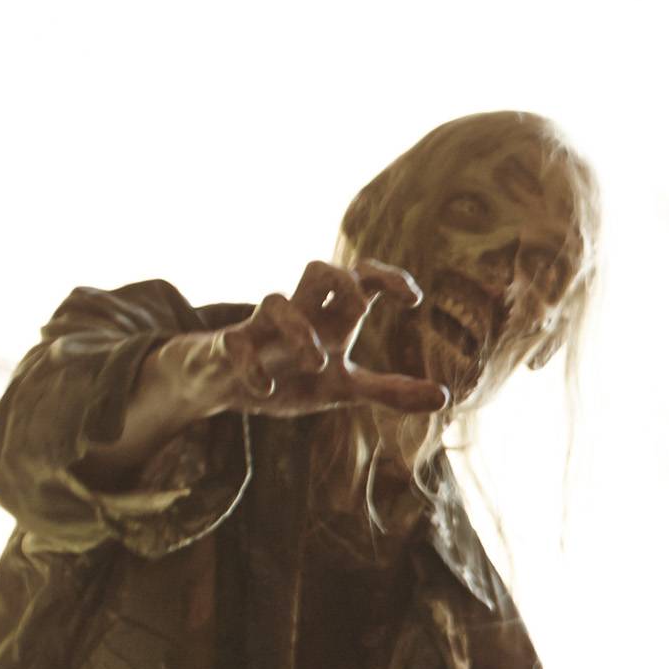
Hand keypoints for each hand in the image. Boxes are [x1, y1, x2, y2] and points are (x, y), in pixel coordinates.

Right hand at [123, 258, 443, 454]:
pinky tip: (266, 389)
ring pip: (276, 301)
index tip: (413, 300)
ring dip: (300, 330)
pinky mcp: (227, 348)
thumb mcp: (343, 387)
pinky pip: (234, 344)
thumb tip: (443, 397)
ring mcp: (260, 328)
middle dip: (341, 280)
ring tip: (320, 362)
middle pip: (318, 270)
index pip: (361, 279)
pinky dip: (252, 366)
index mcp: (330, 319)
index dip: (388, 278)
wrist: (225, 384)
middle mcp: (299, 314)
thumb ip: (390, 391)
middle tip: (362, 309)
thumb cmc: (291, 375)